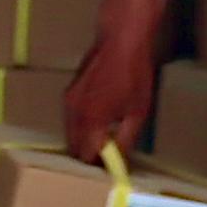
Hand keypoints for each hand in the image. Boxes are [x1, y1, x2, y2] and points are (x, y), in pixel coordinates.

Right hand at [60, 29, 157, 163]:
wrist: (120, 40)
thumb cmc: (134, 74)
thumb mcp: (137, 111)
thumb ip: (125, 139)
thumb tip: (119, 159)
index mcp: (90, 122)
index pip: (85, 156)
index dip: (98, 164)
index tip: (111, 166)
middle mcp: (74, 114)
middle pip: (73, 147)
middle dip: (88, 154)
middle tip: (108, 155)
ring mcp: (68, 101)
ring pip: (69, 132)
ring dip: (83, 140)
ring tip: (105, 137)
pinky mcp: (69, 91)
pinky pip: (70, 118)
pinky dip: (80, 126)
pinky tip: (99, 120)